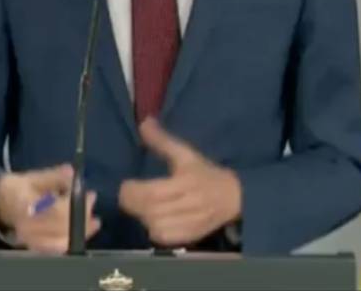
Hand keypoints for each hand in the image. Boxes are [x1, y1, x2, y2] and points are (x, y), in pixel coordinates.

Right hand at [0, 164, 99, 253]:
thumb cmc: (18, 189)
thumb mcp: (32, 178)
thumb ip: (53, 177)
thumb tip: (72, 172)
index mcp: (25, 206)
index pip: (54, 210)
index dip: (74, 204)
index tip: (88, 194)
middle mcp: (27, 227)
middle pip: (61, 226)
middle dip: (82, 215)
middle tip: (92, 200)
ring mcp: (31, 240)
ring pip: (62, 240)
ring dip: (81, 231)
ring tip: (94, 221)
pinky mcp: (35, 247)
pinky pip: (57, 248)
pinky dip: (72, 240)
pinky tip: (84, 232)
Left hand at [119, 118, 241, 246]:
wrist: (234, 197)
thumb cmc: (206, 173)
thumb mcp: (186, 154)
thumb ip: (162, 140)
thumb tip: (143, 122)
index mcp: (186, 182)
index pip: (152, 194)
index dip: (133, 191)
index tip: (126, 183)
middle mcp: (188, 205)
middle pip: (150, 211)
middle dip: (133, 203)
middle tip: (128, 194)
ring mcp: (189, 224)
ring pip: (154, 226)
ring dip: (142, 216)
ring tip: (142, 205)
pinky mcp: (189, 237)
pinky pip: (163, 237)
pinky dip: (153, 230)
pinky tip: (154, 219)